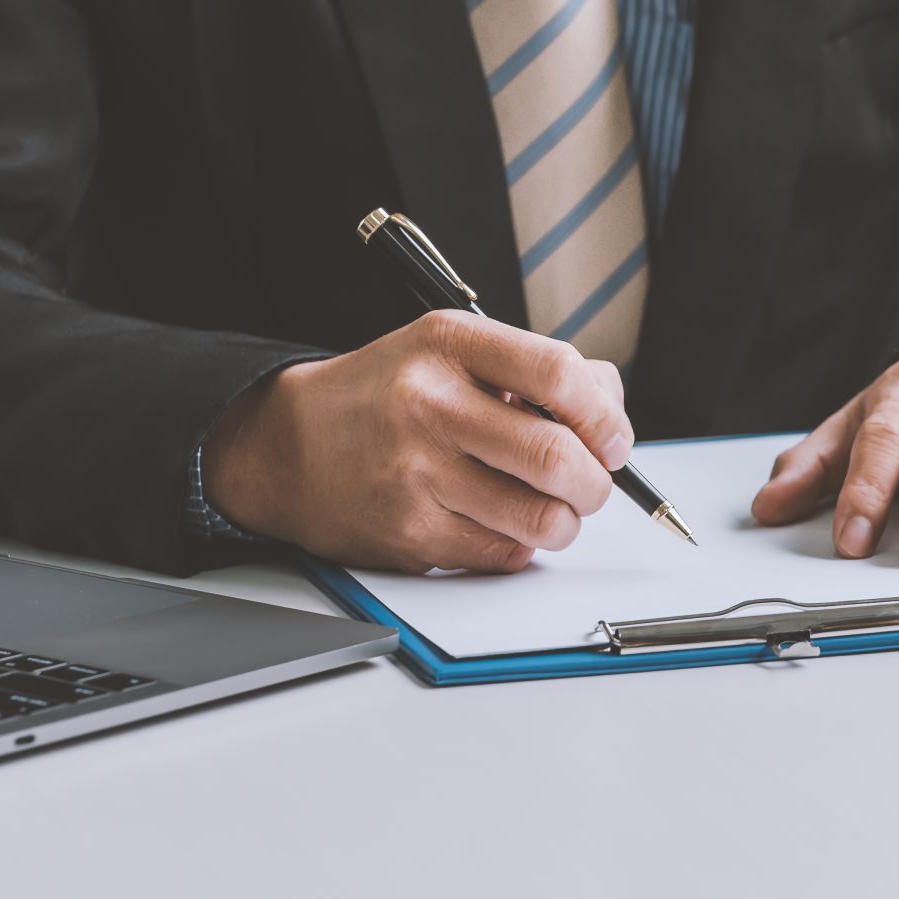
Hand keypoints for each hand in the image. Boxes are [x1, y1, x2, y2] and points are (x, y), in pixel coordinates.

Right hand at [204, 312, 631, 573]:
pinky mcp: (410, 534)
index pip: (557, 372)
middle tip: (592, 484)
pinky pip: (503, 553)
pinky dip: (521, 545)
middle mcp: (430, 405)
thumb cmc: (385, 396)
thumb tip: (610, 410)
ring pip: (540, 518)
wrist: (285, 447)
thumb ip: (533, 370)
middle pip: (557, 456)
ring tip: (553, 509)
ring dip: (565, 522)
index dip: (605, 414)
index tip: (613, 438)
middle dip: (595, 482)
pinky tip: (500, 522)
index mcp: (449, 345)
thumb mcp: (450, 351)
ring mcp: (417, 474)